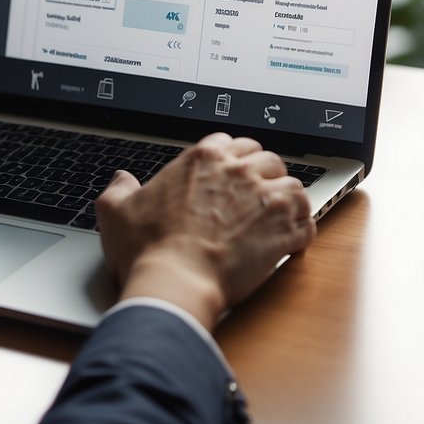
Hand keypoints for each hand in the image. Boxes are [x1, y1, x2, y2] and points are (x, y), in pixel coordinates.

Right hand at [95, 132, 315, 329]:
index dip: (234, 157)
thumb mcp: (117, 211)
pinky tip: (293, 240)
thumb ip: (119, 189)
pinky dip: (302, 231)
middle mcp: (238, 172)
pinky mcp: (282, 232)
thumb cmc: (148, 248)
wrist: (175, 281)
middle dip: (265, 175)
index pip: (231, 142)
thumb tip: (121, 180)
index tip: (234, 172)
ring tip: (280, 217)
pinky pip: (306, 223)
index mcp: (203, 158)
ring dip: (289, 201)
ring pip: (294, 187)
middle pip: (268, 159)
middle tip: (258, 195)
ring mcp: (265, 200)